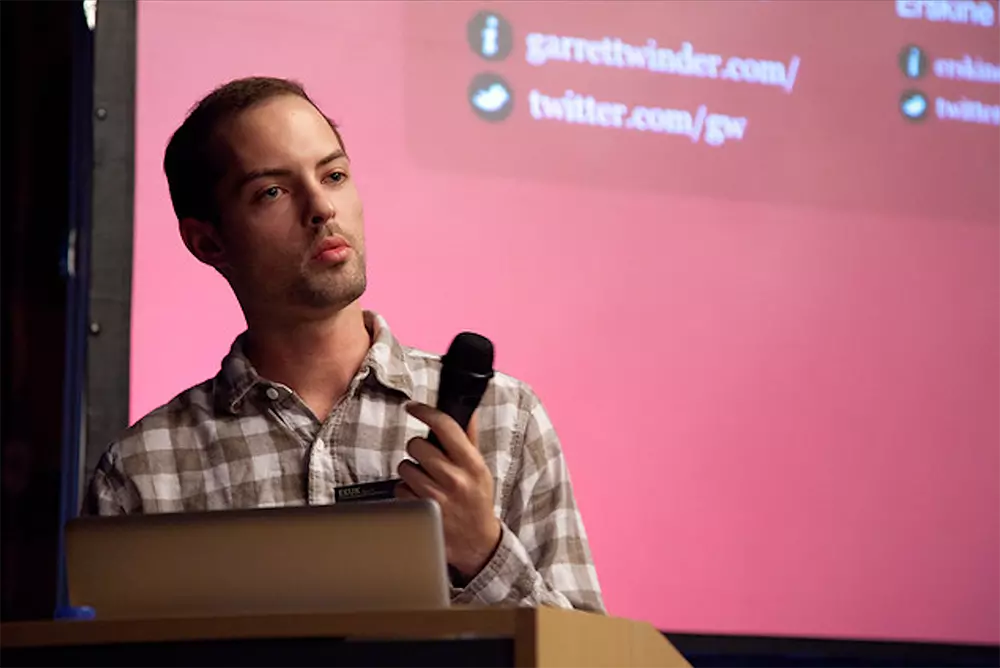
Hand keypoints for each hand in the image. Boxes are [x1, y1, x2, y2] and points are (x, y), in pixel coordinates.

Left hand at [395, 401, 501, 579]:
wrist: (477, 542)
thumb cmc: (476, 501)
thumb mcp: (480, 469)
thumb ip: (470, 439)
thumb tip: (467, 411)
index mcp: (471, 463)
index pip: (445, 426)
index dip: (425, 411)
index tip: (413, 406)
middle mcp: (455, 478)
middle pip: (417, 445)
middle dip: (418, 449)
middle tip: (427, 459)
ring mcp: (436, 496)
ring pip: (405, 467)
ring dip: (411, 472)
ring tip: (427, 481)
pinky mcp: (420, 512)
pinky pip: (400, 489)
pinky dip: (406, 492)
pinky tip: (421, 497)